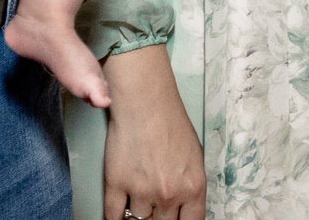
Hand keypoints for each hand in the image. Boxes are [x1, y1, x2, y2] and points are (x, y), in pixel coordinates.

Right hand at [102, 45, 205, 219]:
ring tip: (137, 203)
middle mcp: (168, 194)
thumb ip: (190, 187)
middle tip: (154, 208)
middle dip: (159, 219)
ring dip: (137, 215)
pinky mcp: (116, 185)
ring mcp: (141, 191)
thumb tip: (184, 209)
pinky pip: (114, 217)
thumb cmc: (171, 122)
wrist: (145, 101)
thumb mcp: (195, 157)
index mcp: (193, 187)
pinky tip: (119, 215)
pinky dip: (116, 218)